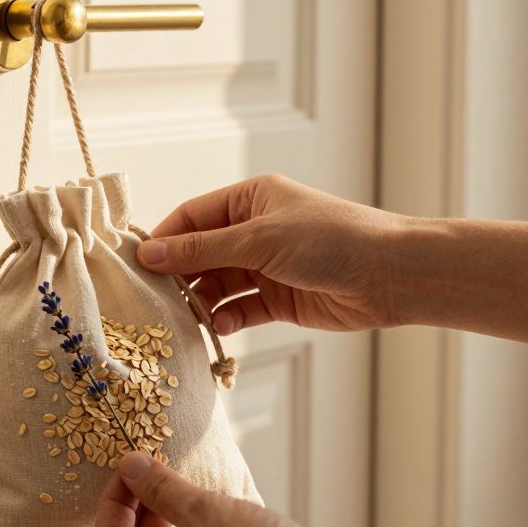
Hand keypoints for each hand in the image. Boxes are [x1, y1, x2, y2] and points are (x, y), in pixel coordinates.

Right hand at [137, 174, 405, 331]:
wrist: (389, 276)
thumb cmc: (330, 240)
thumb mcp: (259, 239)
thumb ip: (202, 250)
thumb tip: (150, 253)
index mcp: (250, 200)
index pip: (192, 217)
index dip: (165, 240)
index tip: (138, 266)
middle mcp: (255, 231)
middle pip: (201, 254)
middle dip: (180, 277)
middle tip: (155, 300)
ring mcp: (267, 266)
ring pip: (218, 284)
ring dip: (202, 301)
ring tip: (187, 318)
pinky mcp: (280, 299)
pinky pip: (241, 308)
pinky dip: (227, 318)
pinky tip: (220, 326)